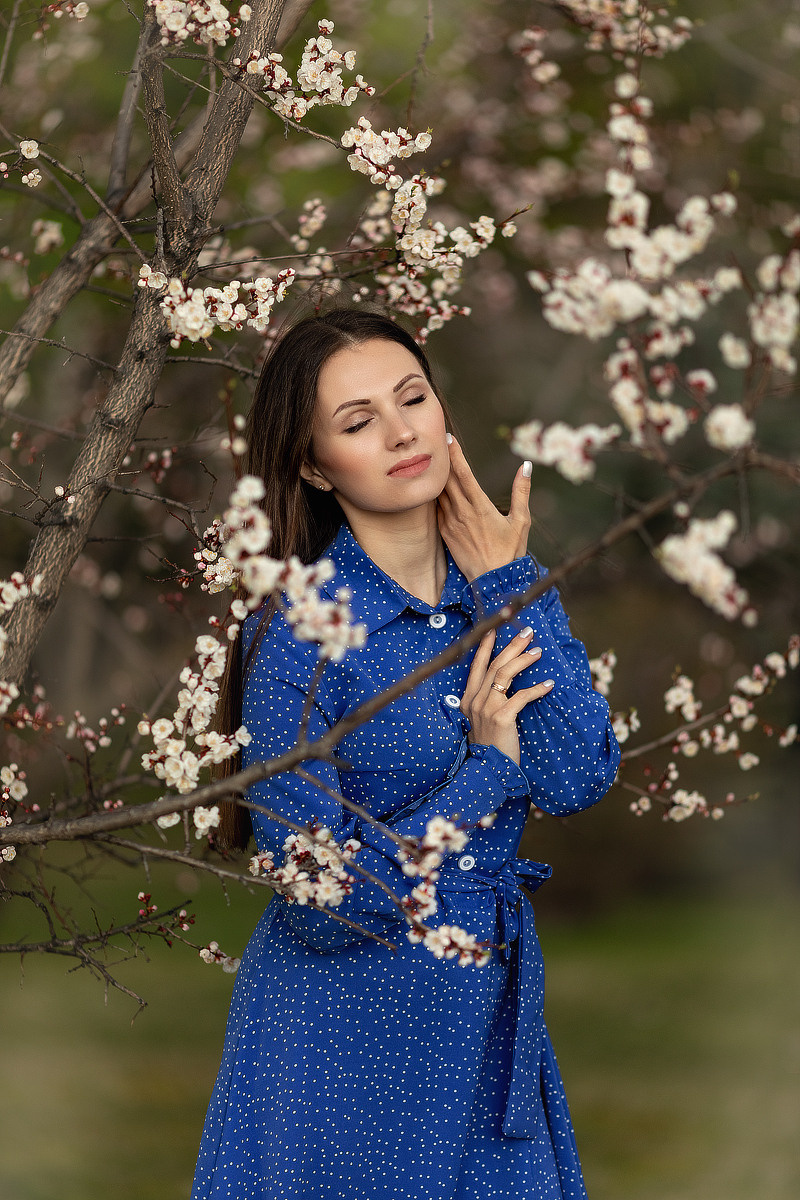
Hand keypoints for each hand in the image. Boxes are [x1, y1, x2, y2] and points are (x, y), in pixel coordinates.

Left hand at [437, 436, 530, 580]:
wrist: (492, 581)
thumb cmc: (510, 551)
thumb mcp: (521, 521)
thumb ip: (521, 492)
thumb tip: (526, 467)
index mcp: (480, 507)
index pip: (463, 474)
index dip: (455, 454)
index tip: (449, 438)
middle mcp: (462, 512)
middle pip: (447, 479)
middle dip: (442, 459)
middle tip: (436, 441)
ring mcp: (450, 523)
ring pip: (439, 493)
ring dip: (436, 476)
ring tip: (432, 459)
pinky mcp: (445, 532)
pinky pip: (436, 508)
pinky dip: (434, 495)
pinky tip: (431, 486)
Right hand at [461, 627, 553, 764]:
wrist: (489, 771)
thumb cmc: (491, 747)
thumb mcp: (482, 721)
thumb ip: (489, 702)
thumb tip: (506, 685)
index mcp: (467, 700)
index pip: (476, 666)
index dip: (486, 647)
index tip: (495, 629)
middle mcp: (474, 701)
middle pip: (494, 664)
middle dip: (512, 645)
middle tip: (528, 633)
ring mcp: (486, 709)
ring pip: (505, 674)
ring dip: (524, 659)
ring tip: (539, 652)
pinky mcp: (501, 718)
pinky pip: (521, 696)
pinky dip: (537, 688)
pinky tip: (549, 684)